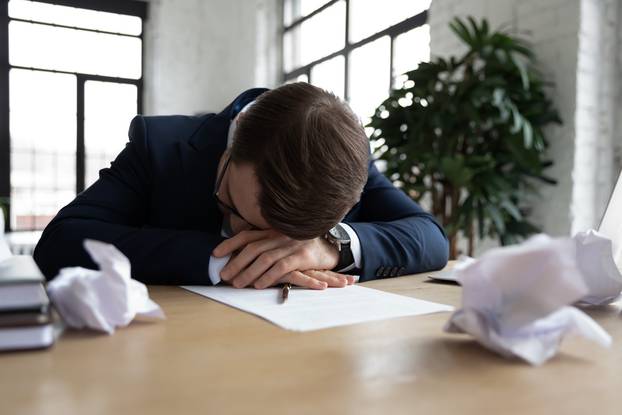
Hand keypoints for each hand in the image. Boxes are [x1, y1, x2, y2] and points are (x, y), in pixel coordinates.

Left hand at [212, 229, 354, 288]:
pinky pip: (281, 266)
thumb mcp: (281, 243)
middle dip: (236, 262)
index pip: (247, 235)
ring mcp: (291, 244)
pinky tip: (258, 285)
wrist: (330, 248)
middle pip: (252, 248)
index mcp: (272, 231)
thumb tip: (239, 257)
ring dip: (248, 272)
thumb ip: (264, 246)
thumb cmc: (301, 248)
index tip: (215, 254)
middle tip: (223, 276)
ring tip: (237, 284)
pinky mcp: (302, 256)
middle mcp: (279, 235)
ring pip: (264, 258)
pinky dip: (268, 276)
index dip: (230, 243)